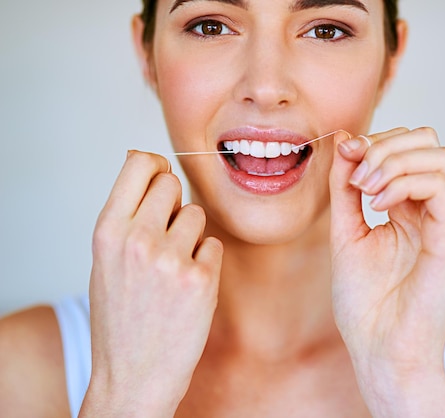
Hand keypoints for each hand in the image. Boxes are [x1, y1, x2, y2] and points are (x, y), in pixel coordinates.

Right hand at [81, 151, 222, 416]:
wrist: (133, 374)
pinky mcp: (201, 279)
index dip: (154, 166)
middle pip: (172, 183)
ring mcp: (171, 259)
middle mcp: (137, 239)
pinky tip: (187, 286)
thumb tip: (152, 166)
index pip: (139, 163)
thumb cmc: (120, 318)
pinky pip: (213, 245)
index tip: (159, 177)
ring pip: (197, 214)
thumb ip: (127, 215)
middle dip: (172, 203)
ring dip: (190, 235)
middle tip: (165, 235)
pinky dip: (205, 261)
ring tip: (172, 267)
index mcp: (107, 231)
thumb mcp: (105, 261)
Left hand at [329, 128, 444, 416]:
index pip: (409, 148)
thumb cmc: (365, 303)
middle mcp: (434, 212)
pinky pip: (439, 188)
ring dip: (394, 161)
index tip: (345, 154)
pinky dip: (404, 183)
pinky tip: (377, 205)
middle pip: (429, 143)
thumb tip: (345, 141)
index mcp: (411, 209)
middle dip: (386, 145)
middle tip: (357, 174)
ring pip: (440, 158)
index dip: (376, 141)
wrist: (378, 350)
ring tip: (365, 189)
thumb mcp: (346, 232)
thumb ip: (346, 189)